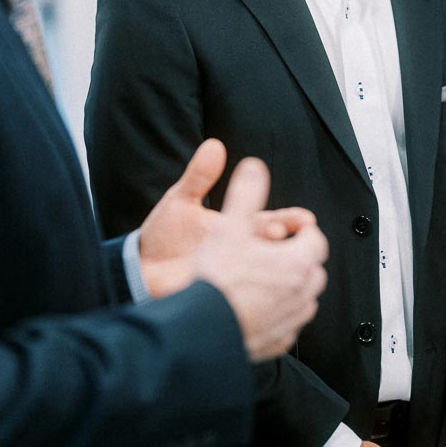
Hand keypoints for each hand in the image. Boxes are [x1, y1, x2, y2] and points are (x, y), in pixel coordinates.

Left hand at [138, 139, 317, 297]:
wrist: (140, 269)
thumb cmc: (163, 234)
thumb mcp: (181, 202)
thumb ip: (199, 176)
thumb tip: (214, 145)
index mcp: (237, 228)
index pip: (274, 223)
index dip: (291, 221)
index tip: (305, 219)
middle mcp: (241, 254)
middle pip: (276, 251)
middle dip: (285, 244)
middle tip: (281, 235)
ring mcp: (233, 278)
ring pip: (265, 278)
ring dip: (272, 270)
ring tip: (270, 261)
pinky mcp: (221, 298)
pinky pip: (248, 301)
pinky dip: (258, 297)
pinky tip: (261, 295)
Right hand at [192, 156, 327, 361]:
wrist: (202, 329)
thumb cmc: (217, 278)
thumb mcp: (230, 225)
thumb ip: (246, 193)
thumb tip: (255, 167)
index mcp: (298, 262)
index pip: (315, 237)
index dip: (301, 227)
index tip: (287, 225)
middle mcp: (302, 293)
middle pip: (312, 268)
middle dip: (298, 256)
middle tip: (276, 249)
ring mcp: (291, 321)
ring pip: (303, 298)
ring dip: (291, 285)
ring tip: (266, 278)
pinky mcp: (276, 342)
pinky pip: (288, 325)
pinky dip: (279, 314)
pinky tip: (257, 308)